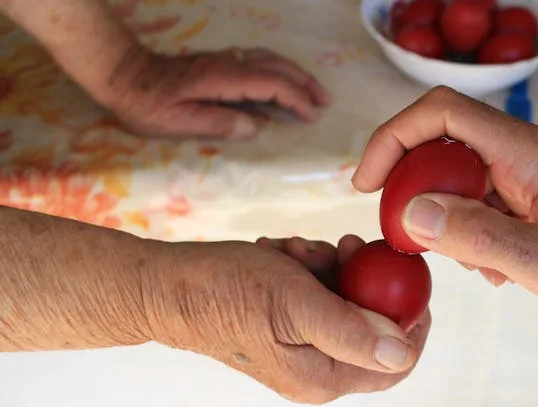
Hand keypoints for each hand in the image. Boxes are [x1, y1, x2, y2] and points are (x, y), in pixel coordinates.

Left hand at [104, 46, 330, 139]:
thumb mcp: (178, 122)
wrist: (123, 75)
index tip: (311, 116)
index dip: (295, 99)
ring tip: (312, 89)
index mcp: (223, 78)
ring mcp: (224, 58)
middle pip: (277, 67)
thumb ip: (218, 123)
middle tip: (325, 101)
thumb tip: (255, 127)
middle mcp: (228, 63)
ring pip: (269, 59)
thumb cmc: (147, 104)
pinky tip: (282, 78)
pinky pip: (259, 58)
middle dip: (304, 83)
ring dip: (294, 73)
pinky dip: (279, 68)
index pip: (270, 84)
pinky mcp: (219, 60)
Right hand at [144, 235, 429, 403]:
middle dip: (361, 277)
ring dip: (329, 265)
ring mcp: (302, 344)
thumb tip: (402, 352)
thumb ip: (350, 332)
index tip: (409, 274)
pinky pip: (319, 289)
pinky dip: (308, 265)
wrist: (167, 288)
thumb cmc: (224, 293)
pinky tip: (283, 254)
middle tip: (343, 247)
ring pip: (345, 297)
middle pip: (372, 321)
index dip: (413, 318)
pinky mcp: (288, 322)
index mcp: (323, 377)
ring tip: (296, 252)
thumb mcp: (294, 305)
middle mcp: (317, 368)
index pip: (396, 362)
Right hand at [352, 87, 537, 337]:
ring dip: (449, 218)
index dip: (395, 138)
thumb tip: (413, 212)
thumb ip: (481, 237)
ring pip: (466, 177)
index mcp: (534, 154)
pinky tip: (497, 269)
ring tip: (474, 266)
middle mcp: (533, 153)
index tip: (368, 182)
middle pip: (448, 145)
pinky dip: (476, 230)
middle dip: (414, 188)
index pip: (447, 114)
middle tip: (405, 236)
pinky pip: (491, 200)